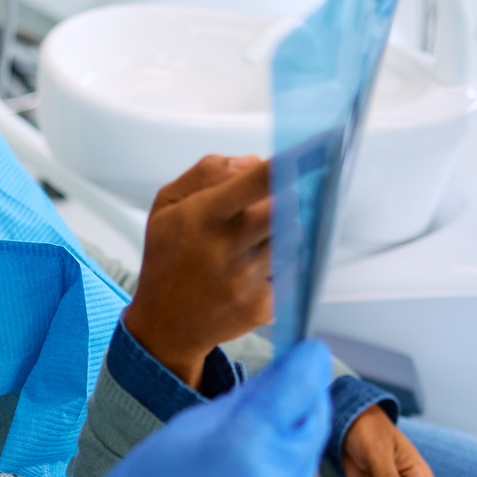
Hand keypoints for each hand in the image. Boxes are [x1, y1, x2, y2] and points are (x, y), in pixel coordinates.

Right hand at [43, 342, 330, 476]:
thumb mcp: (188, 426)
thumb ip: (244, 401)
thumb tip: (282, 375)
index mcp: (243, 443)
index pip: (303, 385)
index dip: (308, 363)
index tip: (307, 352)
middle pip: (315, 422)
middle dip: (306, 400)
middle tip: (287, 388)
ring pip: (305, 459)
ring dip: (290, 441)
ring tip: (251, 441)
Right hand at [122, 155, 272, 384]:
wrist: (165, 324)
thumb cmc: (168, 256)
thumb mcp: (167, 204)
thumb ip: (207, 172)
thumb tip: (256, 161)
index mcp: (202, 218)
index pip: (253, 184)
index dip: (285, 166)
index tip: (311, 152)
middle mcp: (227, 250)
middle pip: (285, 211)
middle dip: (288, 199)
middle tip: (279, 200)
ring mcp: (247, 282)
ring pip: (293, 241)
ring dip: (285, 232)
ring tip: (259, 239)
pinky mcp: (263, 307)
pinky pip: (292, 272)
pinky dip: (283, 264)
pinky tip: (258, 269)